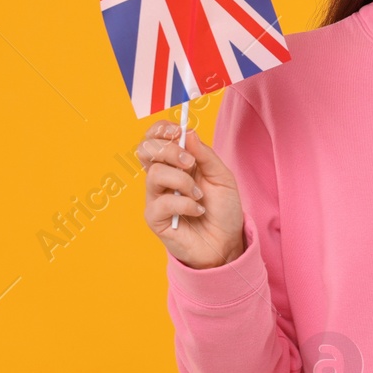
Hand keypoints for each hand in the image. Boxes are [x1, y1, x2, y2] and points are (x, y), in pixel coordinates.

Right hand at [136, 119, 245, 269]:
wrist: (226, 242)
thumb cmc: (222, 210)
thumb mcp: (222, 177)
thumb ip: (205, 155)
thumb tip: (189, 132)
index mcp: (175, 163)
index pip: (154, 138)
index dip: (161, 130)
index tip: (178, 131)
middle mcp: (162, 177)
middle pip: (145, 150)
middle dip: (168, 150)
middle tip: (189, 163)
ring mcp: (156, 197)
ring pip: (155, 174)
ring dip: (183, 181)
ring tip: (199, 195)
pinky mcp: (155, 218)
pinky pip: (162, 202)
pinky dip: (185, 203)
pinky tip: (197, 210)